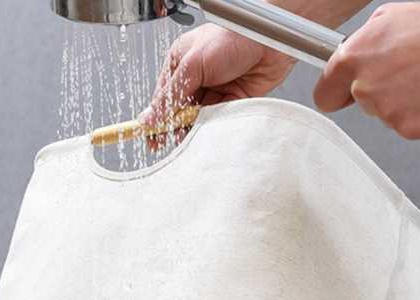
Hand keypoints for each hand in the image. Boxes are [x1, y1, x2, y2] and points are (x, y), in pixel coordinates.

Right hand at [138, 22, 297, 150]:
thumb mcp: (193, 64)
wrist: (269, 40)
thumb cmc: (232, 36)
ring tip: (190, 137)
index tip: (151, 138)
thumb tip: (150, 116)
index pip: (163, 97)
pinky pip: (218, 120)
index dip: (156, 119)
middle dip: (176, 127)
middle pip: (180, 111)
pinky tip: (209, 130)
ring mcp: (215, 90)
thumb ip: (171, 94)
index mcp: (181, 63)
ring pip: (199, 118)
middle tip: (171, 142)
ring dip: (195, 129)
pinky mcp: (233, 101)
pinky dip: (213, 127)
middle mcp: (197, 77)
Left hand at [313, 2, 419, 139]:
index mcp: (351, 60)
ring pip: (386, 117)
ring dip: (403, 103)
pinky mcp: (410, 129)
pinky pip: (409, 128)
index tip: (343, 97)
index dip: (335, 96)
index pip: (324, 96)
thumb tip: (345, 62)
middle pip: (362, 106)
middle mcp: (364, 87)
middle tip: (408, 73)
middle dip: (380, 93)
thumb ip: (359, 47)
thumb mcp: (386, 21)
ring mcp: (386, 111)